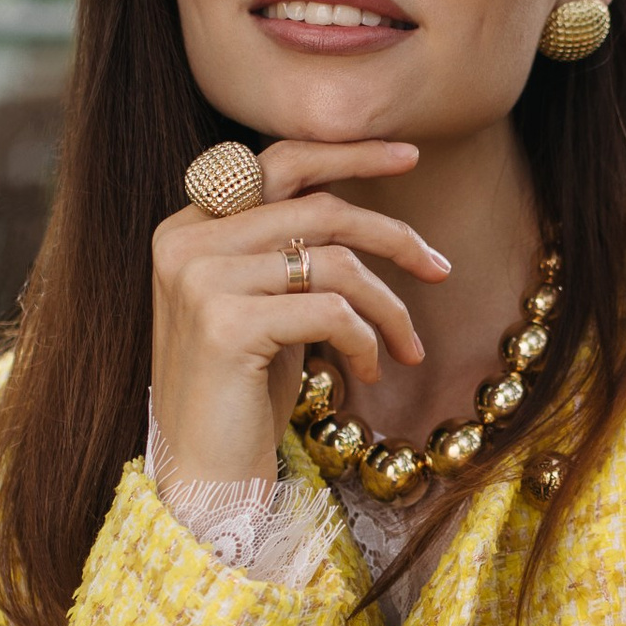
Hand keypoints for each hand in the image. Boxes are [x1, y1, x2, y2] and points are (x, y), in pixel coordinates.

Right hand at [151, 137, 451, 486]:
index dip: (347, 151)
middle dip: (392, 235)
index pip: (278, 162)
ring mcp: (200, 280)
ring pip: (334, 263)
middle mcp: (186, 241)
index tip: (409, 155)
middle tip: (439, 268)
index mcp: (190, 226)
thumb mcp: (267, 305)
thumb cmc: (242, 392)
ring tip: (406, 346)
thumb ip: (289, 251)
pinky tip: (370, 371)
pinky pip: (330, 311)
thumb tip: (361, 210)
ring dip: (387, 307)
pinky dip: (366, 340)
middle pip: (318, 207)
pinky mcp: (224, 324)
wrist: (204, 474)